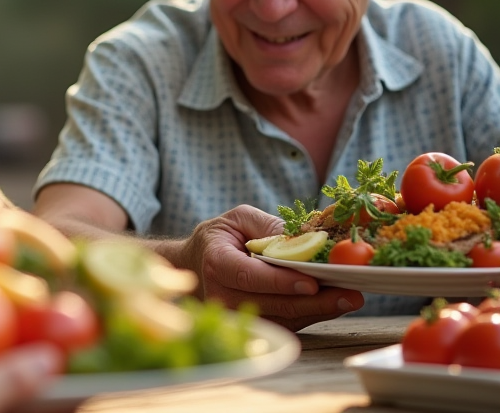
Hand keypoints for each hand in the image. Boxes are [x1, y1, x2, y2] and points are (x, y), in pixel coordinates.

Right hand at [165, 205, 363, 330]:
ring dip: (319, 311)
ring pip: (284, 319)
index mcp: (217, 263)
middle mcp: (223, 296)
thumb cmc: (220, 238)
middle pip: (274, 304)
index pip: (250, 276)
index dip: (280, 282)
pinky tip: (332, 304)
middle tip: (349, 294)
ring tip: (349, 299)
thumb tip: (307, 237)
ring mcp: (237, 316)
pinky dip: (312, 314)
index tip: (311, 283)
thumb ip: (269, 227)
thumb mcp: (240, 220)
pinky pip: (287, 324)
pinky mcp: (252, 326)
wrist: (196, 265)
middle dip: (315, 302)